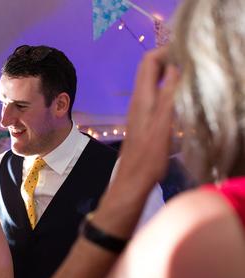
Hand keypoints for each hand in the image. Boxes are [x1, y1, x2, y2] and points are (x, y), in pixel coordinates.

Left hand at [115, 47, 179, 191]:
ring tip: (190, 74)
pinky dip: (167, 87)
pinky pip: (155, 94)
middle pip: (149, 68)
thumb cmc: (149, 156)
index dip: (166, 51)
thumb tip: (174, 67)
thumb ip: (168, 96)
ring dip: (169, 72)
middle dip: (169, 59)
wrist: (133, 180)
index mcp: (142, 98)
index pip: (148, 61)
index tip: (187, 52)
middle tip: (192, 61)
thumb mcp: (162, 125)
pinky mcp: (144, 119)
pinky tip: (181, 95)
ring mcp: (140, 109)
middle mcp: (138, 100)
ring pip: (153, 81)